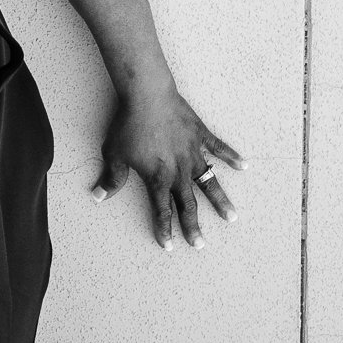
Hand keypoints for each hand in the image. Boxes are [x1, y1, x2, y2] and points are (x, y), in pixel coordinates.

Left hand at [91, 76, 243, 249]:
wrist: (147, 95)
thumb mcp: (114, 153)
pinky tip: (244, 166)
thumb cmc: (129, 125)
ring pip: (209, 181)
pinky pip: (219, 148)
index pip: (162, 210)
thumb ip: (111, 178)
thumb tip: (98, 196)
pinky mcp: (200, 135)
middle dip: (193, 225)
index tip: (169, 246)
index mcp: (158, 177)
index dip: (165, 229)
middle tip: (200, 244)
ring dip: (220, 200)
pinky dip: (232, 157)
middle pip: (188, 203)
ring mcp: (192, 152)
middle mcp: (179, 170)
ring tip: (231, 216)